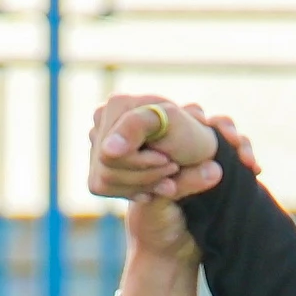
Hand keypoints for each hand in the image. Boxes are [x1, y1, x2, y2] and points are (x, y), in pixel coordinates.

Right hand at [89, 93, 229, 201]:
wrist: (199, 156)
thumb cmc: (191, 136)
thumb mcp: (173, 123)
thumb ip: (136, 127)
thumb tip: (107, 150)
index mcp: (118, 104)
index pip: (111, 150)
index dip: (141, 162)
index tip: (168, 162)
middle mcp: (101, 119)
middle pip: (106, 166)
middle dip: (144, 176)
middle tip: (171, 171)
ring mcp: (96, 141)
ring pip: (103, 179)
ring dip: (141, 184)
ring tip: (166, 179)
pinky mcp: (97, 163)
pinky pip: (102, 186)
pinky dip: (131, 191)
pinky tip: (151, 186)